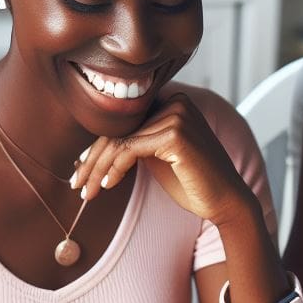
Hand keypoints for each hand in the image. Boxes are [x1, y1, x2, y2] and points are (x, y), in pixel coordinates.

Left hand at [70, 92, 254, 223]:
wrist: (225, 201)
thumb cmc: (193, 183)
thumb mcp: (156, 157)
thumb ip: (133, 144)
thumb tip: (92, 149)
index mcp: (172, 101)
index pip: (124, 121)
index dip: (98, 147)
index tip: (82, 170)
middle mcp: (175, 101)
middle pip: (119, 128)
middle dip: (93, 159)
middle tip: (77, 185)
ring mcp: (177, 114)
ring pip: (120, 140)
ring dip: (98, 169)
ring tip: (87, 192)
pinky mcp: (175, 133)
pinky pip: (130, 149)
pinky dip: (114, 169)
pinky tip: (106, 186)